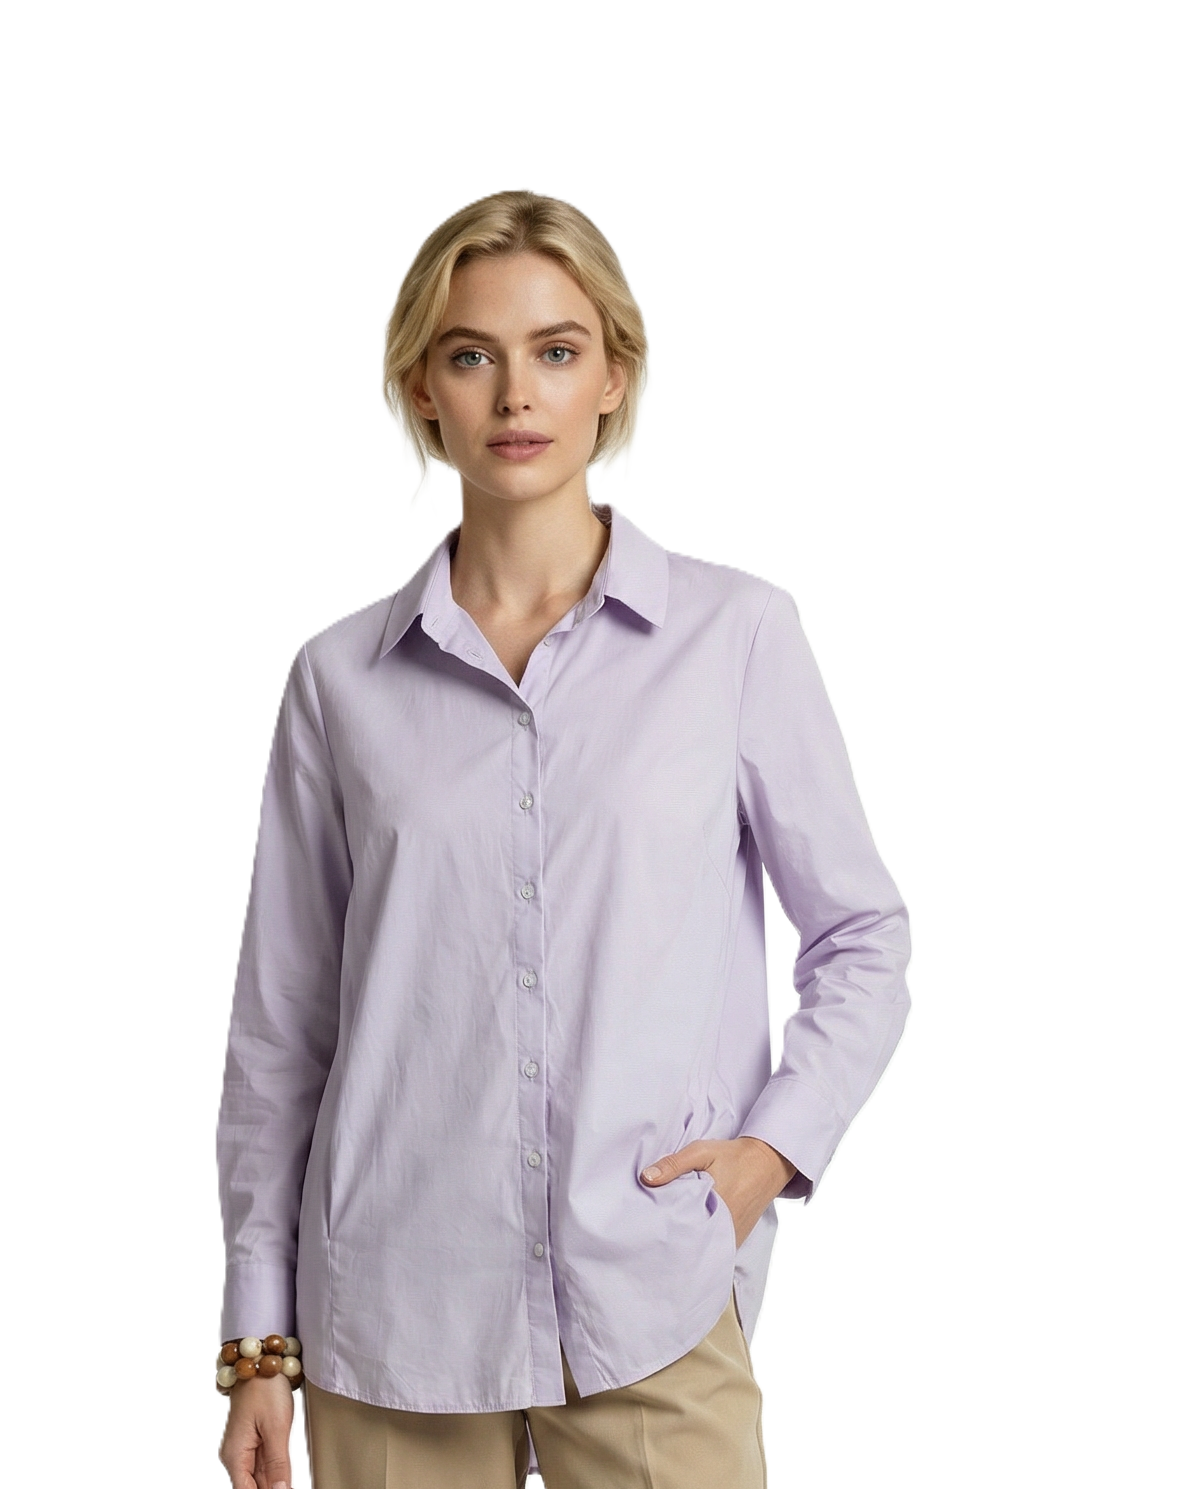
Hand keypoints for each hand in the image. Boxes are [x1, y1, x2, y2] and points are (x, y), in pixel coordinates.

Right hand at [219, 1373, 294, 1488]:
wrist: (262, 1360)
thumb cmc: (265, 1387)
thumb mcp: (276, 1426)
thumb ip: (277, 1463)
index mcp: (235, 1455)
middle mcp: (235, 1455)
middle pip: (253, 1487)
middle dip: (273, 1488)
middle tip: (291, 1484)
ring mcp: (244, 1448)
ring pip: (260, 1478)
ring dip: (275, 1483)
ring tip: (290, 1481)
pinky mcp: (253, 1440)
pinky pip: (263, 1465)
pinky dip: (275, 1472)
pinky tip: (287, 1477)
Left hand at [640, 1137, 797, 1246]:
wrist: (767, 1161)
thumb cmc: (733, 1156)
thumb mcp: (701, 1151)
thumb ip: (674, 1164)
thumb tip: (646, 1178)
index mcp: (716, 1206)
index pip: (683, 1228)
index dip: (665, 1231)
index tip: (649, 1230)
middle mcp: (726, 1227)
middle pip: (693, 1242)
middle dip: (675, 1241)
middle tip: (654, 1238)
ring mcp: (734, 1235)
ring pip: (706, 1248)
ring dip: (690, 1244)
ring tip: (669, 1241)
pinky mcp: (738, 1236)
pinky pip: (718, 1247)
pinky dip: (704, 1244)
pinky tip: (690, 1238)